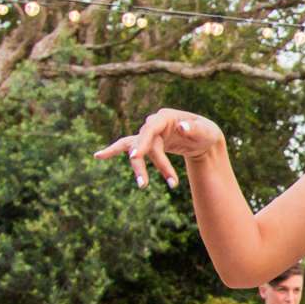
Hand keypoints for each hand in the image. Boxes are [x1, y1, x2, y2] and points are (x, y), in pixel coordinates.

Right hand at [94, 108, 226, 189]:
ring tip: (142, 186)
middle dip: (145, 164)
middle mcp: (153, 124)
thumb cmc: (205, 132)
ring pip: (136, 149)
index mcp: (166, 117)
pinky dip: (113, 151)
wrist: (204, 138)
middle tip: (144, 184)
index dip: (142, 142)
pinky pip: (130, 148)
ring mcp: (149, 134)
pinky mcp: (148, 144)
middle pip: (143, 143)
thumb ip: (195, 128)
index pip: (150, 129)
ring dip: (138, 168)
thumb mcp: (206, 131)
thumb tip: (181, 126)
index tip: (135, 156)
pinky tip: (97, 156)